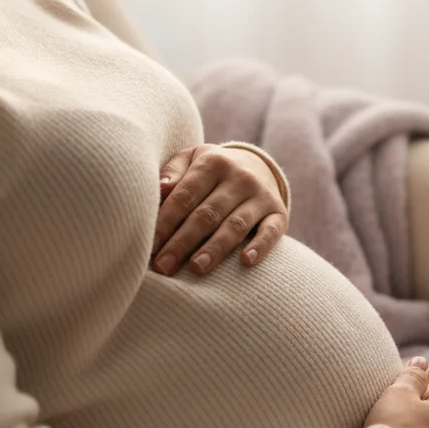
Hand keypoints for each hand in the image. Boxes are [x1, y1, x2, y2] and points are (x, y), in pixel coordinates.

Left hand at [152, 144, 288, 275]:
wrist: (257, 165)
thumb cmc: (212, 170)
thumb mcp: (192, 159)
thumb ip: (173, 172)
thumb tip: (159, 188)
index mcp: (213, 162)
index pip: (185, 196)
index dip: (166, 222)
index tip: (149, 246)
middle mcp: (240, 177)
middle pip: (207, 214)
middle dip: (183, 242)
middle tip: (163, 266)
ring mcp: (261, 196)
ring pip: (235, 225)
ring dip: (215, 248)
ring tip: (196, 268)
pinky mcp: (279, 213)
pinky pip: (271, 232)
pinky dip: (260, 246)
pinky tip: (246, 261)